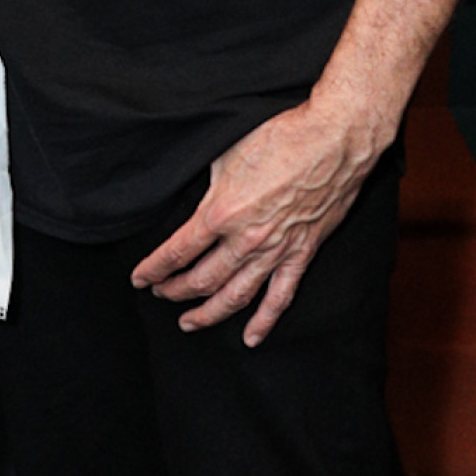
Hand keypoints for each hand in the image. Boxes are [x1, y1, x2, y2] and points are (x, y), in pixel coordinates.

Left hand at [130, 102, 375, 348]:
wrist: (334, 139)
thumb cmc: (282, 137)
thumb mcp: (227, 153)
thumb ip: (208, 185)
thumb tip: (193, 199)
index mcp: (221, 213)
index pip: (176, 252)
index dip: (154, 268)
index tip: (140, 277)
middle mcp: (245, 240)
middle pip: (201, 280)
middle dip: (174, 291)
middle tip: (161, 294)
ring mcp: (275, 251)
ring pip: (235, 296)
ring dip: (208, 314)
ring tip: (188, 322)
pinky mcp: (301, 254)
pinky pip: (280, 297)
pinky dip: (264, 321)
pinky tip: (250, 338)